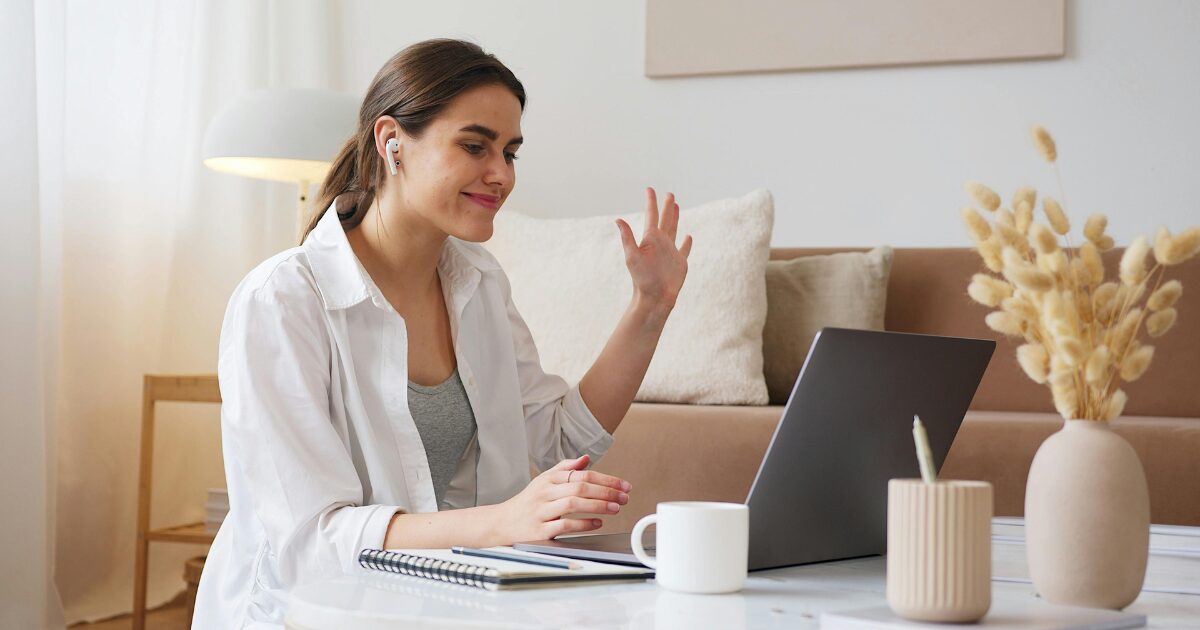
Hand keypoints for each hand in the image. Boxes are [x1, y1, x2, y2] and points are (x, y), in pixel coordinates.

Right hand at [492, 455, 631, 543]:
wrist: (501, 523)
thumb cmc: (527, 502)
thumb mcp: (544, 481)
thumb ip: (565, 469)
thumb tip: (586, 459)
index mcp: (548, 479)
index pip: (582, 474)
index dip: (606, 479)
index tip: (623, 485)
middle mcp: (544, 492)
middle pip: (580, 487)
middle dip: (606, 491)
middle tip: (625, 497)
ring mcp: (541, 511)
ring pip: (573, 504)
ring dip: (598, 505)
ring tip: (616, 508)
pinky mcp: (539, 530)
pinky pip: (564, 525)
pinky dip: (583, 524)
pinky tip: (597, 523)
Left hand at [615, 188, 693, 310]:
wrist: (654, 297)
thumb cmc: (642, 278)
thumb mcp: (632, 256)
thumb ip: (627, 237)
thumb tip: (617, 220)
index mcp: (650, 238)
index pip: (651, 215)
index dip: (651, 202)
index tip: (649, 189)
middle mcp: (660, 243)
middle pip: (664, 220)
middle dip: (666, 207)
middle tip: (669, 194)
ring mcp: (670, 252)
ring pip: (674, 230)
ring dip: (675, 218)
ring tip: (676, 207)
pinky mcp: (679, 262)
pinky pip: (684, 249)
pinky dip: (687, 243)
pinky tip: (688, 236)